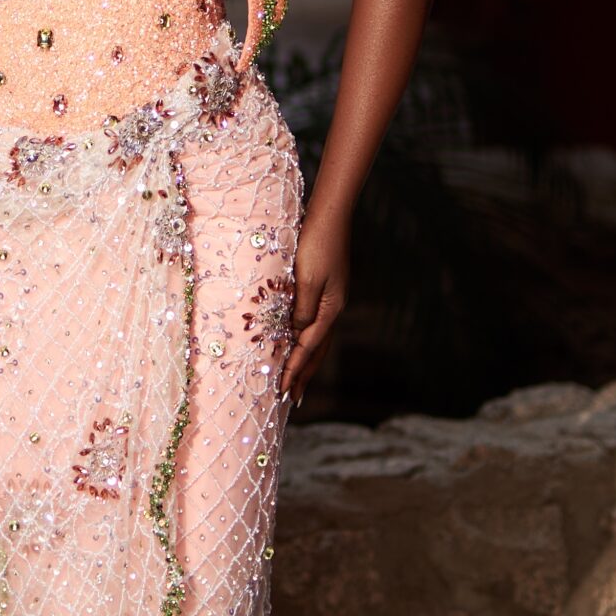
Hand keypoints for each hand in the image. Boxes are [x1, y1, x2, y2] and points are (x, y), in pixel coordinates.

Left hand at [280, 211, 347, 409]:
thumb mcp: (307, 278)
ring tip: (297, 381)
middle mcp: (333, 308)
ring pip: (317, 339)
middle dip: (304, 375)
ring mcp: (331, 299)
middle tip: (292, 400)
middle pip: (317, 350)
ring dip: (307, 362)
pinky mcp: (324, 290)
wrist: (329, 216)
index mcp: (330, 308)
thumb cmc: (316, 244)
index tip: (282, 392)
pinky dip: (305, 341)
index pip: (308, 347)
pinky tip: (297, 342)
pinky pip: (314, 324)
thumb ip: (302, 308)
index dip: (294, 370)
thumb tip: (297, 334)